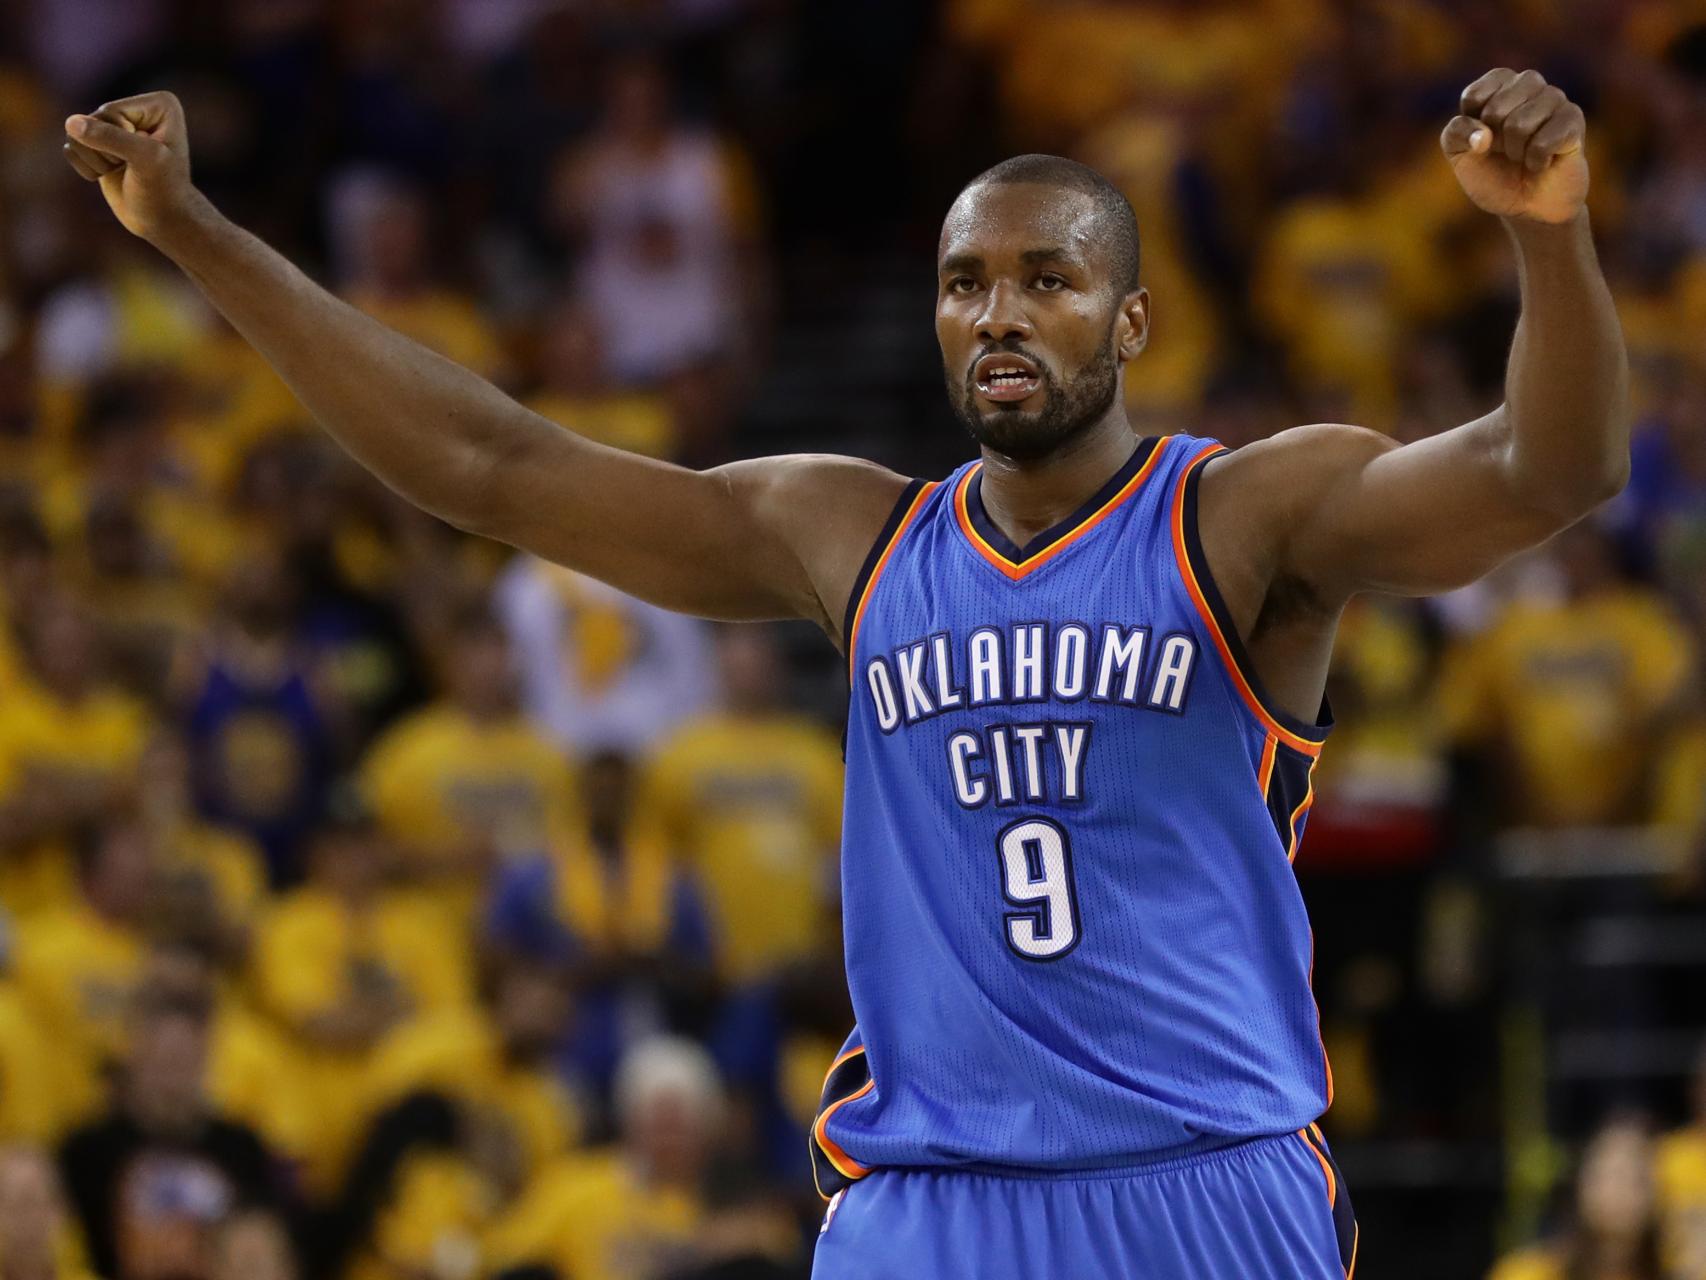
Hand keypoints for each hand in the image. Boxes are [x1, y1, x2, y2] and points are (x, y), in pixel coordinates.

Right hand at [62, 91, 197, 242]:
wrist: (162, 220)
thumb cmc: (163, 190)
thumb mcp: (145, 160)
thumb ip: (110, 137)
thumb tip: (71, 123)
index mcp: (159, 104)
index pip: (111, 111)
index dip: (121, 139)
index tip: (147, 158)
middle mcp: (137, 110)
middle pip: (92, 120)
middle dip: (106, 151)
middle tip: (132, 168)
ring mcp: (116, 126)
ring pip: (76, 132)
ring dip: (95, 160)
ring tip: (122, 170)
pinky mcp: (99, 145)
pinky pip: (71, 147)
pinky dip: (85, 167)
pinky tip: (109, 175)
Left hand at [1442, 69, 1587, 224]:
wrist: (1527, 206)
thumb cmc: (1493, 175)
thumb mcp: (1460, 157)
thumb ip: (1455, 135)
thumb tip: (1483, 136)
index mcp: (1498, 85)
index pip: (1473, 96)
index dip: (1473, 128)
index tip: (1483, 140)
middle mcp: (1528, 84)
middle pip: (1496, 109)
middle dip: (1495, 142)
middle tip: (1507, 151)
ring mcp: (1554, 98)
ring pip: (1520, 124)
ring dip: (1516, 152)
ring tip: (1525, 156)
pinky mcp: (1573, 119)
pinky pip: (1543, 141)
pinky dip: (1536, 161)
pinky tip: (1542, 162)